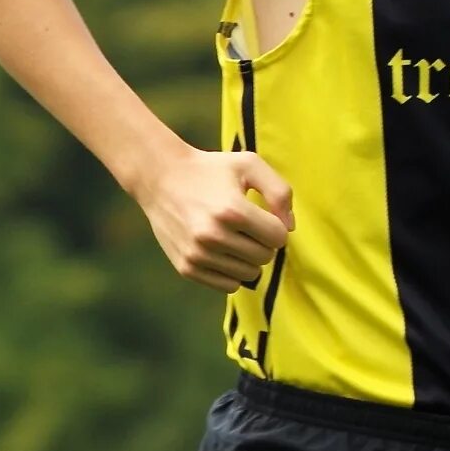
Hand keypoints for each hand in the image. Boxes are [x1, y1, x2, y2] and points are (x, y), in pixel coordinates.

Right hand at [139, 145, 292, 289]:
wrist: (160, 178)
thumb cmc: (210, 169)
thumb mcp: (249, 165)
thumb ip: (279, 192)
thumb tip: (289, 228)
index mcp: (232, 210)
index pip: (279, 237)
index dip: (276, 226)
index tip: (263, 216)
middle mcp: (213, 235)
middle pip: (265, 256)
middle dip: (263, 242)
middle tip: (247, 226)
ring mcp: (198, 254)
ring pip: (249, 274)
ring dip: (248, 258)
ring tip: (234, 237)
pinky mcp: (187, 267)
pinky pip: (228, 285)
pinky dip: (232, 272)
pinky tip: (222, 252)